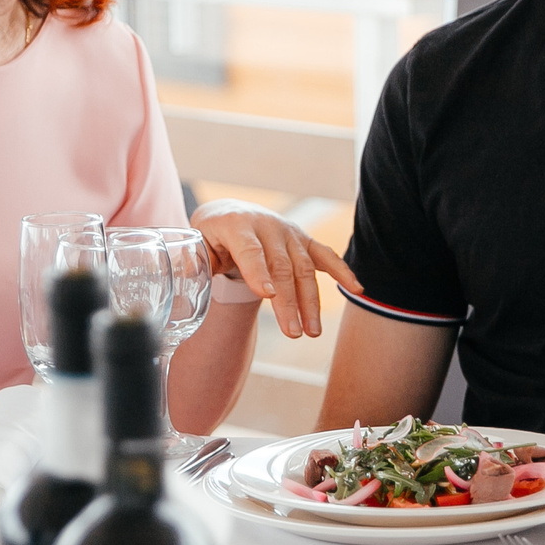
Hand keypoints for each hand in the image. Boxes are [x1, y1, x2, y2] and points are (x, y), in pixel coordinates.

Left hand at [189, 198, 361, 338]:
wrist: (228, 212)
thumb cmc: (209, 235)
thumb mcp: (196, 244)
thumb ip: (195, 261)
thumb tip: (187, 278)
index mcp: (236, 224)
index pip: (250, 250)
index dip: (258, 272)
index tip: (267, 295)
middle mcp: (266, 225)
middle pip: (281, 266)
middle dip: (288, 301)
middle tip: (293, 332)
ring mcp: (289, 232)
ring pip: (304, 267)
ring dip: (311, 301)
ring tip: (311, 331)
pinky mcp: (303, 240)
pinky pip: (325, 256)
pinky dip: (342, 271)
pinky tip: (357, 289)